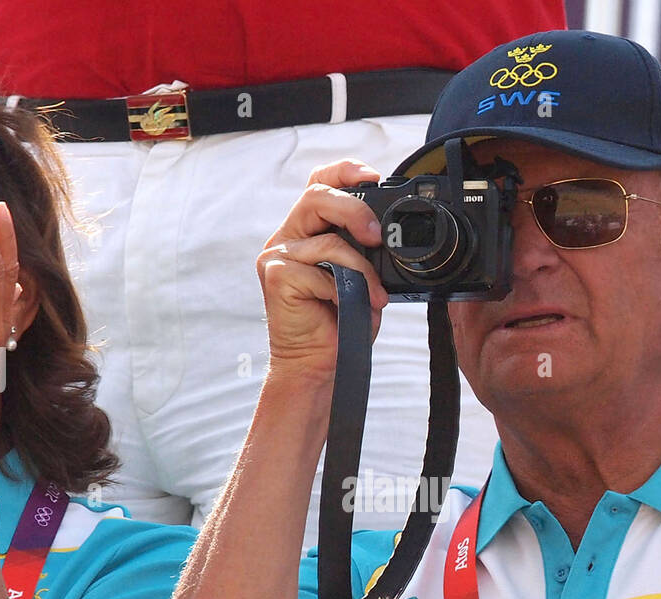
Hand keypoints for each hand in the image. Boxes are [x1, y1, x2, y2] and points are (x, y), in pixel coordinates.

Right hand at [256, 160, 389, 383]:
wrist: (318, 365)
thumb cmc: (340, 325)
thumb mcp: (361, 278)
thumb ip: (365, 250)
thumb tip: (384, 232)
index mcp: (307, 231)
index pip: (320, 183)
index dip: (345, 171)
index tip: (374, 177)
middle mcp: (289, 238)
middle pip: (317, 195)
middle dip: (354, 209)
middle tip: (377, 236)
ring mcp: (278, 256)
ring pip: (325, 238)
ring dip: (359, 268)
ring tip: (374, 295)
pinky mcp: (276, 275)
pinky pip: (320, 269)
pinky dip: (343, 288)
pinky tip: (346, 306)